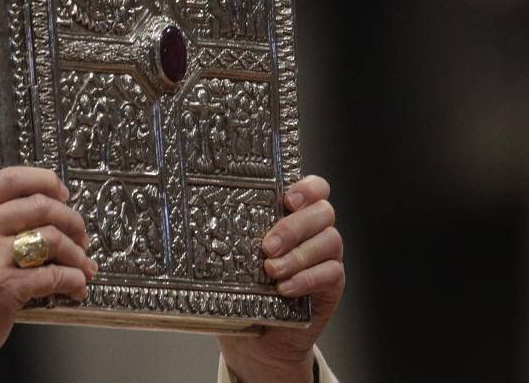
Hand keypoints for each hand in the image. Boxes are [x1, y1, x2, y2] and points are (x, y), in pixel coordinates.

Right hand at [0, 166, 97, 381]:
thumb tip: (44, 212)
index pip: (11, 178)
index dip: (44, 180)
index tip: (62, 193)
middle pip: (39, 205)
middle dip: (71, 219)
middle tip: (81, 234)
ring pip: (51, 238)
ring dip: (76, 252)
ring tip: (82, 265)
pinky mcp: (3, 286)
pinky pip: (53, 274)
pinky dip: (73, 279)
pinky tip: (75, 285)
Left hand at [217, 176, 343, 382]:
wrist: (257, 340)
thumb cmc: (242, 290)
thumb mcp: (231, 259)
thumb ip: (227, 237)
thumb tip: (197, 220)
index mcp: (291, 215)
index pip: (315, 189)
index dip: (308, 189)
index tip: (287, 200)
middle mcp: (314, 231)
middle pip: (323, 212)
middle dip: (293, 227)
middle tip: (267, 246)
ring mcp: (326, 256)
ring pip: (330, 240)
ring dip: (298, 255)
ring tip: (272, 271)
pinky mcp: (332, 284)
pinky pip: (331, 273)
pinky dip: (307, 279)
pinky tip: (285, 289)